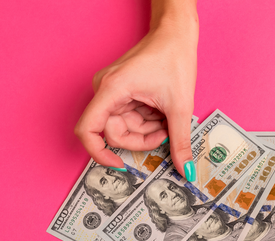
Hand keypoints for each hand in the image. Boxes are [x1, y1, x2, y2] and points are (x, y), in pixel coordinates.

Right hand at [74, 4, 197, 178]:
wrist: (176, 33)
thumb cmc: (174, 58)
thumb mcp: (181, 107)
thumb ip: (181, 141)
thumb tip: (186, 172)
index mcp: (112, 90)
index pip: (88, 130)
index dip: (99, 154)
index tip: (120, 166)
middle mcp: (106, 90)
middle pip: (113, 133)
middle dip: (141, 139)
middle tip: (165, 134)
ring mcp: (112, 91)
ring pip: (124, 127)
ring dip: (147, 130)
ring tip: (167, 117)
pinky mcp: (121, 92)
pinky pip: (129, 117)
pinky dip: (147, 121)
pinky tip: (161, 111)